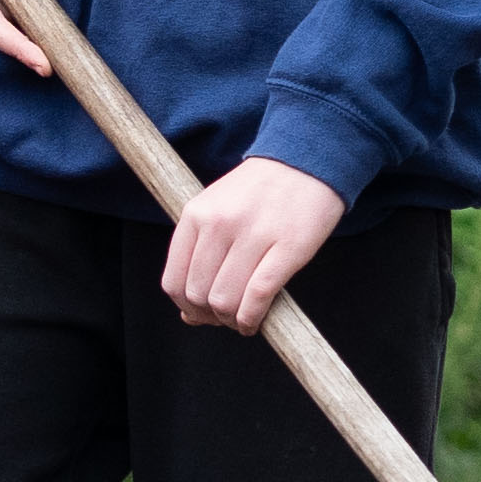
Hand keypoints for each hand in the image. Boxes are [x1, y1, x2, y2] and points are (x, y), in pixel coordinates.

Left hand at [162, 154, 347, 332]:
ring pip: (226, 300)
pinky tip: (255, 321)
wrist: (306, 160)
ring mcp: (253, 235)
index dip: (186, 307)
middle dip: (210, 317)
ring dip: (231, 321)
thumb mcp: (216, 208)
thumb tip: (187, 315)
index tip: (199, 314)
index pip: (174, 280)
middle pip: (199, 294)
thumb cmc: (260, 190)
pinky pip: (258, 296)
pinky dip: (252, 318)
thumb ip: (198, 255)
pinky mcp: (288, 247)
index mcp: (196, 214)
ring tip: (241, 320)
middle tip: (224, 319)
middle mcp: (219, 224)